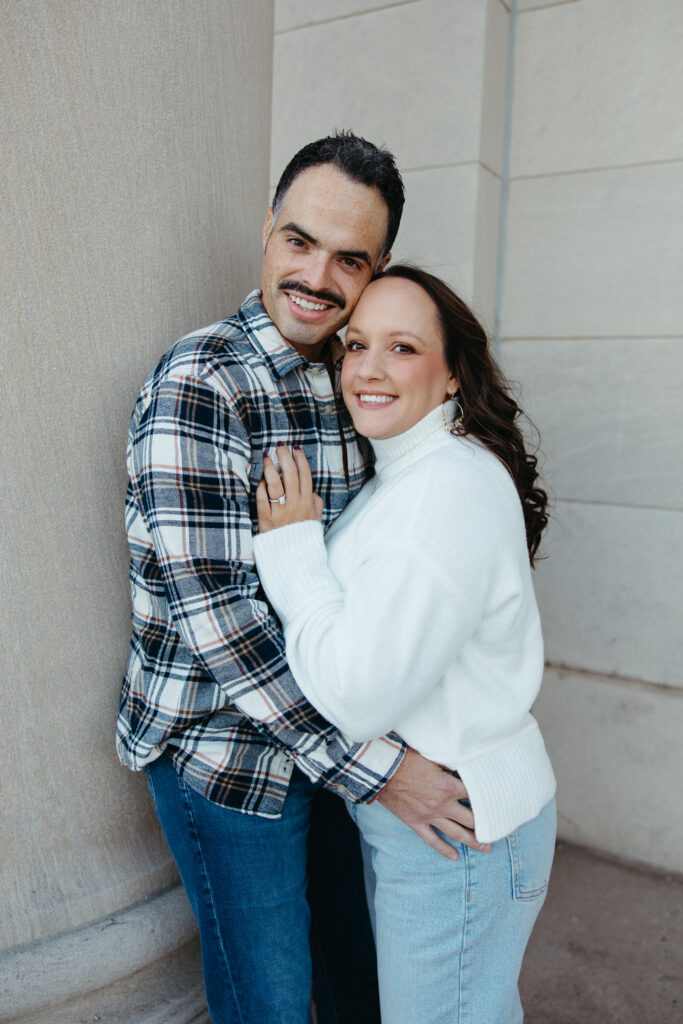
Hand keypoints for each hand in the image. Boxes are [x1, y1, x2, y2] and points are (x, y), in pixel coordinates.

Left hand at [256, 445, 322, 532]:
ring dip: (270, 468)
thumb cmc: (302, 536)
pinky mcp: (266, 519)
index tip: (295, 448)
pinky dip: (261, 488)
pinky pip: (262, 499)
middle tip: (279, 446)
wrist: (292, 557)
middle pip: (290, 476)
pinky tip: (260, 480)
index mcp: (307, 503)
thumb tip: (313, 492)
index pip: (305, 476)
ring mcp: (280, 512)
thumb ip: (316, 504)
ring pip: (275, 485)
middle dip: (285, 457)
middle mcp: (294, 505)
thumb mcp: (315, 520)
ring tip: (266, 457)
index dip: (300, 460)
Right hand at [377, 748, 491, 860]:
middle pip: (471, 819)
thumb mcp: (431, 757)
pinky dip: (444, 849)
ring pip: (456, 833)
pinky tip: (454, 856)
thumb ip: (448, 765)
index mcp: (448, 786)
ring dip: (472, 841)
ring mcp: (429, 816)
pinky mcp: (415, 823)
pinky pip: (432, 840)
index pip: (475, 794)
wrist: (380, 771)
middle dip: (486, 826)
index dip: (487, 797)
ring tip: (486, 848)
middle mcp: (442, 804)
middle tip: (498, 831)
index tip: (498, 801)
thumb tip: (462, 767)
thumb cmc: (405, 759)